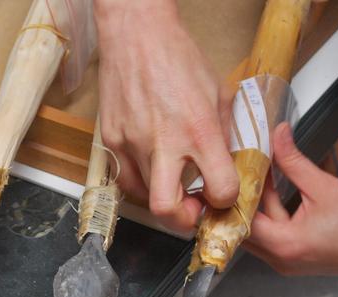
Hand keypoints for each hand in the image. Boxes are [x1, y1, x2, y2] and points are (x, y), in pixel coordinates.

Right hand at [95, 0, 237, 231]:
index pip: (219, 188)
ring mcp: (131, 142)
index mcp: (199, 129)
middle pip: (168, 209)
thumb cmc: (178, 57)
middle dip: (184, 221)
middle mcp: (163, 141)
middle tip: (194, 210)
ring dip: (164, 198)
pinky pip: (125, 177)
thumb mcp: (217, 92)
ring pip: (145, 197)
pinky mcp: (111, 139)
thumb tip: (226, 163)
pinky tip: (153, 168)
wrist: (136, 35)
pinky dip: (141, 182)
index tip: (223, 194)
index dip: (226, 199)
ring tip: (173, 183)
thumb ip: (222, 134)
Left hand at [244, 123, 337, 275]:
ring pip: (260, 230)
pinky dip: (272, 213)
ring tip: (259, 172)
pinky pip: (274, 235)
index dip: (234, 195)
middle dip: (243, 198)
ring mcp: (290, 262)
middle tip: (239, 171)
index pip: (241, 220)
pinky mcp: (299, 258)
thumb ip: (294, 161)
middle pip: (245, 228)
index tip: (229, 174)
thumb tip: (278, 137)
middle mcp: (283, 260)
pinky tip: (275, 188)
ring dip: (259, 203)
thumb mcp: (324, 186)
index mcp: (286, 246)